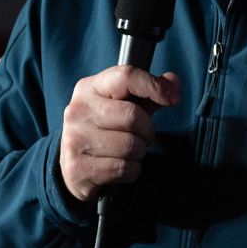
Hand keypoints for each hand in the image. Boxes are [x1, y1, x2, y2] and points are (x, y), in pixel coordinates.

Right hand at [60, 66, 180, 202]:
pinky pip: (124, 168)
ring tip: (125, 152)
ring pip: (131, 146)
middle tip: (139, 136)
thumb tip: (173, 81)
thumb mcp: (122, 106)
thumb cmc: (104, 130)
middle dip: (147, 131)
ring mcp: (75, 139)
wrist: (73, 166)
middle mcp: (78, 111)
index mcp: (88, 88)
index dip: (154, 86)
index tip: (172, 98)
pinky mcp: (78, 167)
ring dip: (138, 153)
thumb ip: (148, 93)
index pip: (125, 77)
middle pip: (133, 116)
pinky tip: (117, 166)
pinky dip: (131, 171)